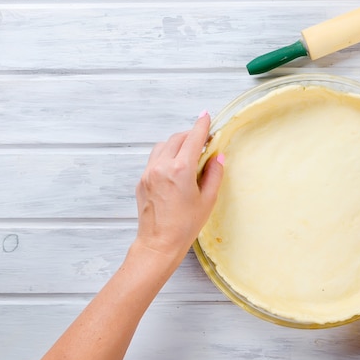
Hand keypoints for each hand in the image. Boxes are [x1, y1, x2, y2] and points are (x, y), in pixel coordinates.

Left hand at [134, 112, 223, 263]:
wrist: (158, 244)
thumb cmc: (185, 225)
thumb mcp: (208, 200)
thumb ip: (214, 174)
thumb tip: (217, 156)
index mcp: (181, 170)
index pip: (193, 138)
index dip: (201, 125)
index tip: (206, 116)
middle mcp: (161, 167)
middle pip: (177, 138)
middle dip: (190, 135)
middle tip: (203, 141)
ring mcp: (148, 173)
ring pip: (163, 146)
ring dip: (177, 144)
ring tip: (189, 154)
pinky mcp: (141, 181)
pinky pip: (154, 159)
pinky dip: (166, 156)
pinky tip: (175, 168)